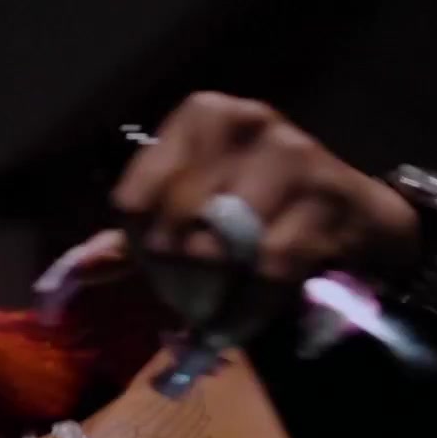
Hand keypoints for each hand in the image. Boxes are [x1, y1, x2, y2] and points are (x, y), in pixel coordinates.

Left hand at [111, 93, 420, 286]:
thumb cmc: (263, 209)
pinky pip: (268, 270)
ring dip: (211, 292)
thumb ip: (137, 235)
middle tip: (186, 300)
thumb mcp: (198, 207)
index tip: (157, 271)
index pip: (135, 196)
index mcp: (202, 117)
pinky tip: (241, 319)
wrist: (357, 216)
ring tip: (213, 309)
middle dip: (175, 276)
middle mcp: (245, 123)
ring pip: (217, 246)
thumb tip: (80, 269)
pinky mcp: (325, 201)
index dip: (140, 247)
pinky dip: (247, 307)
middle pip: (173, 224)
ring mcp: (290, 156)